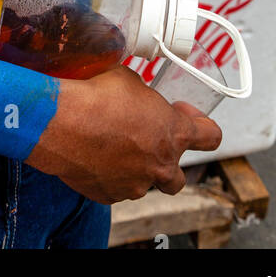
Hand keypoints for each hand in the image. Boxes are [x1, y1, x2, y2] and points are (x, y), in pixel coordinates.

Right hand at [26, 65, 220, 202]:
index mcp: (174, 133)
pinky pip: (116, 186)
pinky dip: (110, 174)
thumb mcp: (129, 80)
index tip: (188, 118)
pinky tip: (95, 155)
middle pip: (179, 176)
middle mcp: (161, 165)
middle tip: (150, 143)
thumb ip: (143, 94)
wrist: (64, 124)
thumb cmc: (98, 97)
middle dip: (168, 161)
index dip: (202, 126)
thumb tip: (138, 94)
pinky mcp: (111, 195)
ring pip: (143, 181)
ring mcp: (136, 185)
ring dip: (135, 167)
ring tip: (112, 145)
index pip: (211, 136)